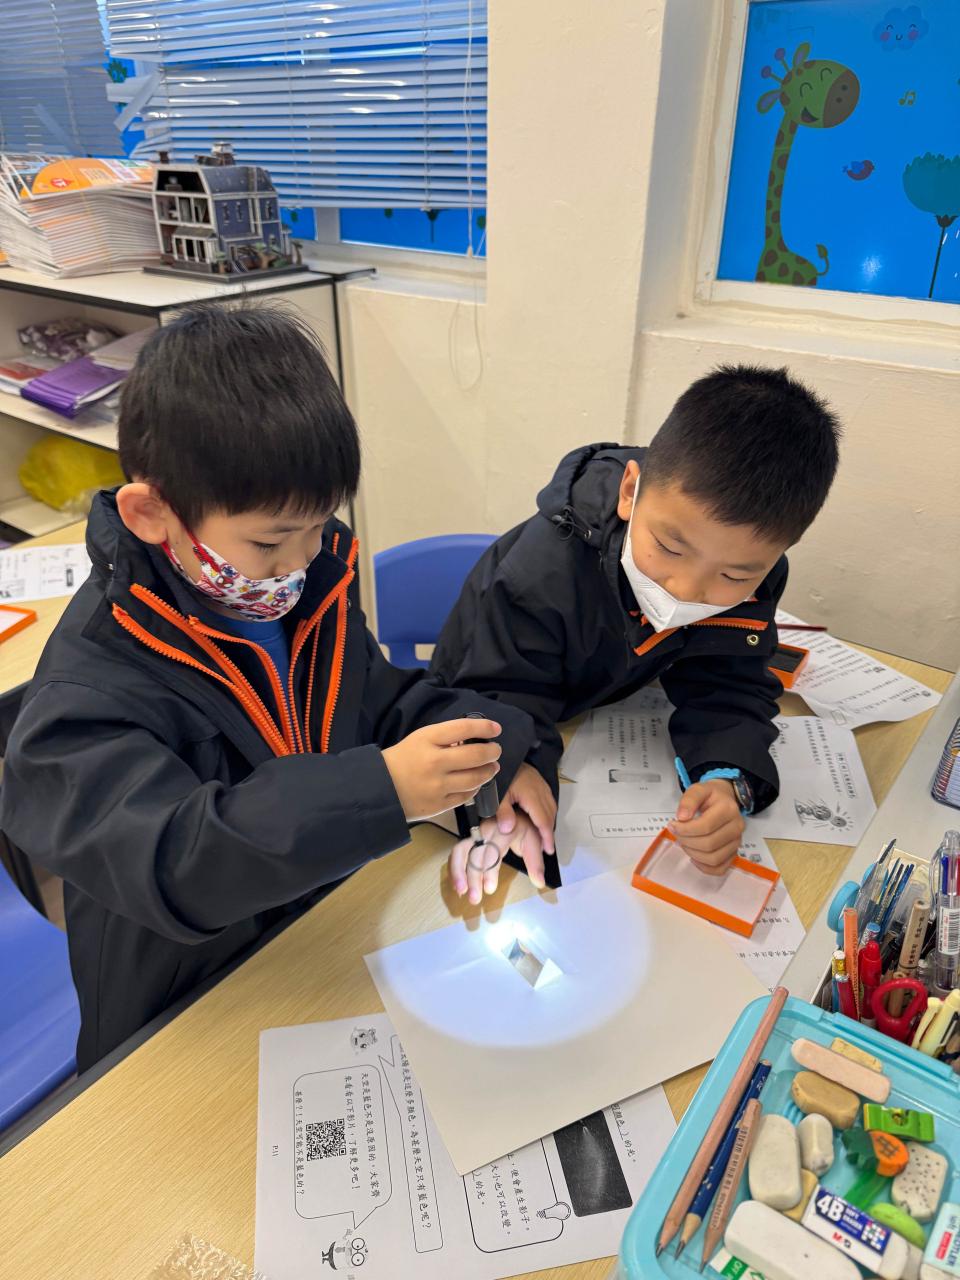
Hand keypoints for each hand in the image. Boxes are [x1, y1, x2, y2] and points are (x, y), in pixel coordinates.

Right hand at [383, 718, 500, 821]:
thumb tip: (475, 738)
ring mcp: (437, 785)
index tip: (496, 729)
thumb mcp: (420, 739)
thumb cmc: (403, 759)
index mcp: (427, 739)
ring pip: (475, 777)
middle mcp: (434, 761)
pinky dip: (475, 787)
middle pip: (475, 754)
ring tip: (492, 767)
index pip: (463, 728)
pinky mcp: (439, 805)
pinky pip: (466, 795)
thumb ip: (445, 738)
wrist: (380, 788)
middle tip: (496, 750)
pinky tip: (475, 783)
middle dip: (492, 751)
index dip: (484, 727)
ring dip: (489, 771)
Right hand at [448, 810, 545, 902]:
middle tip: (474, 898)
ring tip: (461, 891)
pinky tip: (458, 884)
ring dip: (458, 872)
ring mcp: (476, 833)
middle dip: (473, 877)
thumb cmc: (525, 830)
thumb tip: (539, 883)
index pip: (493, 850)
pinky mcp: (469, 839)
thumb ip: (536, 864)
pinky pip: (457, 852)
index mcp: (505, 829)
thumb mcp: (534, 844)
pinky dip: (455, 868)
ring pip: (460, 850)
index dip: (489, 870)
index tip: (489, 889)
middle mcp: (487, 829)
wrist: (517, 815)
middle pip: (474, 852)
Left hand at [493, 763, 556, 857]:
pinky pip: (548, 800)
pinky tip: (540, 819)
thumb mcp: (496, 794)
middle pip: (550, 815)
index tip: (548, 849)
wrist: (502, 755)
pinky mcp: (539, 782)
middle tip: (547, 847)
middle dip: (549, 832)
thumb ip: (502, 811)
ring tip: (544, 836)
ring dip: (549, 822)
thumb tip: (509, 829)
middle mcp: (540, 790)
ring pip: (551, 807)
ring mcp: (541, 785)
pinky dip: (547, 812)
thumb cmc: (499, 774)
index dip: (546, 836)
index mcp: (531, 794)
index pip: (543, 819)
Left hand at [670, 780, 743, 875]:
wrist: (724, 799)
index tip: (673, 825)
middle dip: (687, 841)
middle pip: (709, 844)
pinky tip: (694, 856)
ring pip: (713, 858)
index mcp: (728, 809)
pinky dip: (704, 867)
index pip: (705, 827)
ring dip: (693, 854)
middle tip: (677, 833)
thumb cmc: (710, 796)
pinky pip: (720, 868)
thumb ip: (689, 800)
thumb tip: (682, 817)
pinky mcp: (734, 852)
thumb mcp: (698, 789)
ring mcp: (737, 842)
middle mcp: (736, 827)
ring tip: (685, 842)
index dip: (685, 829)